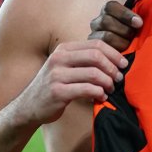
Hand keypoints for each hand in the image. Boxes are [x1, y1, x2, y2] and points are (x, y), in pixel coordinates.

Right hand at [14, 39, 128, 125]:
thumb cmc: (53, 86)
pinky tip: (101, 97)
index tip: (123, 64)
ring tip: (110, 89)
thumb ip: (84, 60)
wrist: (28, 107)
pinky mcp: (57, 92)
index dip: (113, 53)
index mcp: (64, 49)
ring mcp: (56, 75)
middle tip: (119, 78)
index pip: (95, 44)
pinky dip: (99, 93)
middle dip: (112, 67)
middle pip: (96, 56)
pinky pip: (87, 89)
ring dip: (107, 82)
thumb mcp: (65, 67)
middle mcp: (59, 59)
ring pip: (93, 74)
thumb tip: (114, 59)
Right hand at [87, 0, 143, 48]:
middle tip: (134, 36)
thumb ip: (137, 18)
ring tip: (129, 45)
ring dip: (121, 42)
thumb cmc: (133, 33)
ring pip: (105, 36)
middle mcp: (97, 21)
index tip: (139, 23)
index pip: (111, 7)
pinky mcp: (94, 49)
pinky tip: (123, 54)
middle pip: (106, 21)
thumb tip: (142, 20)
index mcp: (107, 10)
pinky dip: (116, 52)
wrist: (124, 53)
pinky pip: (103, 50)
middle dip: (124, 30)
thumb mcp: (136, 22)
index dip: (125, 14)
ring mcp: (93, 36)